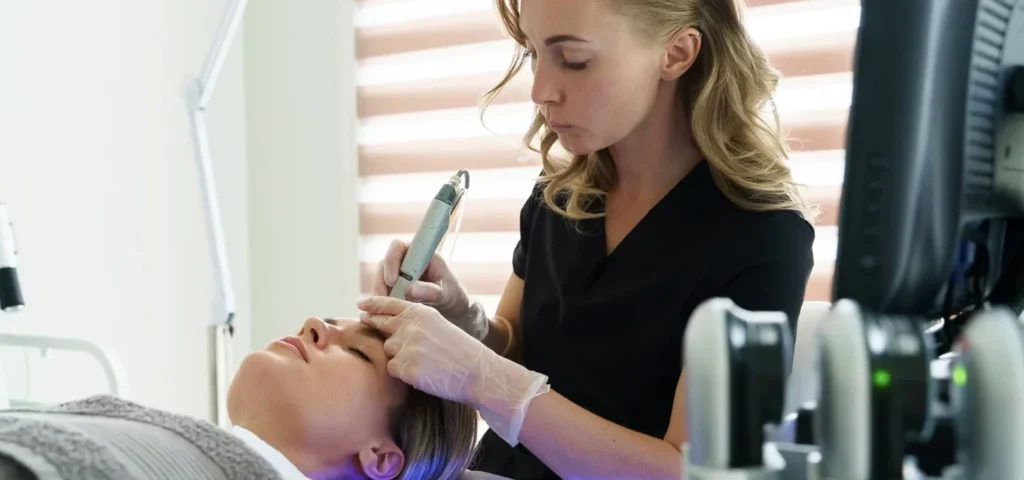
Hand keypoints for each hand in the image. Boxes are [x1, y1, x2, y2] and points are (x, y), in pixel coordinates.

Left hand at [357, 296, 549, 446]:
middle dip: (373, 324)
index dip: (373, 303)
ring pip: (387, 350)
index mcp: (421, 313)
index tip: (360, 302)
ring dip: (399, 356)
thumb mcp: (439, 325)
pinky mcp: (406, 367)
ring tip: (424, 361)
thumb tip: (391, 327)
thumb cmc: (460, 351)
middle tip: (365, 320)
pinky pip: (393, 369)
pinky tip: (422, 373)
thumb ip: (415, 322)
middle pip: (381, 325)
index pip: (390, 304)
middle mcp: (410, 326)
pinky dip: (403, 373)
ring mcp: (406, 346)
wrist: (476, 372)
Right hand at [373, 239, 488, 339]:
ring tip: (386, 311)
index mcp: (420, 253)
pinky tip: (386, 314)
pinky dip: (382, 303)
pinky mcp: (393, 288)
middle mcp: (406, 260)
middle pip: (384, 263)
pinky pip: (381, 292)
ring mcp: (397, 274)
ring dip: (380, 295)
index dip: (391, 260)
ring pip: (380, 279)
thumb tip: (411, 290)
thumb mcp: (446, 294)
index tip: (393, 281)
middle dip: (382, 282)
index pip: (399, 246)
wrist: (451, 309)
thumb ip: (431, 291)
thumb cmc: (451, 295)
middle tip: (385, 301)